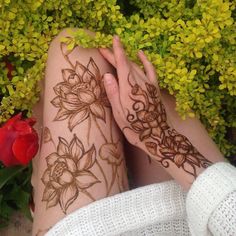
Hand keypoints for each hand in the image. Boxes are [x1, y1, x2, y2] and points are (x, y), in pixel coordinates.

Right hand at [100, 36, 211, 188]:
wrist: (156, 134)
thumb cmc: (134, 127)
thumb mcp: (119, 113)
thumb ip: (113, 93)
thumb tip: (107, 74)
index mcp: (128, 87)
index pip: (121, 63)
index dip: (116, 50)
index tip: (112, 38)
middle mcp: (140, 81)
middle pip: (126, 63)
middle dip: (115, 54)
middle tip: (104, 49)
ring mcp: (149, 83)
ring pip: (135, 65)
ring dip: (125, 58)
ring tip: (115, 53)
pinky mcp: (155, 86)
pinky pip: (150, 69)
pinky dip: (145, 60)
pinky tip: (140, 53)